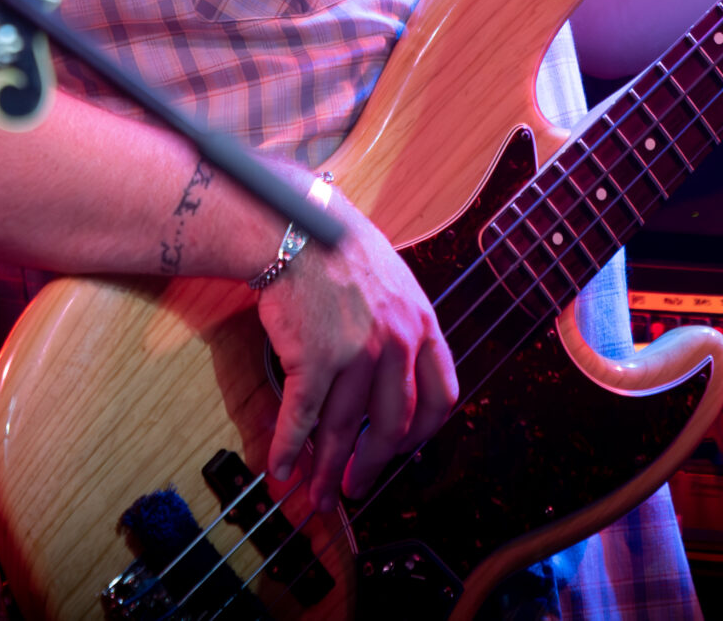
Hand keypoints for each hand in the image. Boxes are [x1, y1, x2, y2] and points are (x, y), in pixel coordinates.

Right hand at [256, 195, 457, 515]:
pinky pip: (303, 417)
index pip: (441, 398)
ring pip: (345, 430)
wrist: (295, 226)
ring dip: (328, 471)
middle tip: (355, 487)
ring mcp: (356, 353)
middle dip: (373, 466)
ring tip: (317, 495)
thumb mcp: (393, 283)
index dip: (421, 435)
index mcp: (421, 325)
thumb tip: (397, 376)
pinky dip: (289, 448)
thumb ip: (403, 328)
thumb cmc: (338, 250)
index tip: (402, 451)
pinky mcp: (314, 358)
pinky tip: (281, 466)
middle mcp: (396, 343)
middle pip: (394, 426)